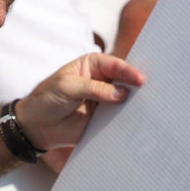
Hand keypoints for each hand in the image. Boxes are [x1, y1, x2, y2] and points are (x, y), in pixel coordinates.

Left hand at [20, 53, 147, 150]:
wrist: (37, 126)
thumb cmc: (47, 99)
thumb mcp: (68, 87)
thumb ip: (94, 89)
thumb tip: (121, 93)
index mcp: (92, 65)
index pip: (115, 64)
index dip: (128, 71)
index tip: (140, 80)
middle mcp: (102, 81)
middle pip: (125, 80)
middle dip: (137, 85)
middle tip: (153, 91)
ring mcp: (105, 100)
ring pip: (126, 100)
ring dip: (136, 103)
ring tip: (151, 107)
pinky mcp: (105, 118)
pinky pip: (120, 118)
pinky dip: (129, 119)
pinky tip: (140, 122)